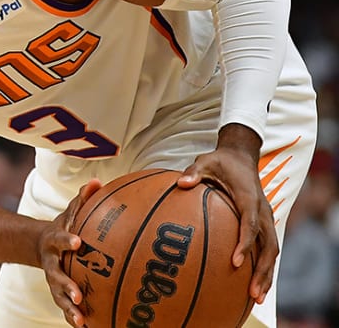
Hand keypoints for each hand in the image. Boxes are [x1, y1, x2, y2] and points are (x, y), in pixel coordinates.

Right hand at [40, 178, 101, 327]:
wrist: (41, 245)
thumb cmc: (64, 227)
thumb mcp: (70, 212)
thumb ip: (82, 199)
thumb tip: (96, 182)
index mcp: (54, 241)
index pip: (60, 239)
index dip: (67, 240)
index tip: (78, 243)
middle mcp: (52, 263)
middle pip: (56, 275)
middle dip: (66, 286)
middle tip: (78, 295)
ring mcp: (53, 279)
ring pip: (58, 296)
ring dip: (68, 308)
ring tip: (80, 319)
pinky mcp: (59, 292)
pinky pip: (65, 307)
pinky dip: (73, 317)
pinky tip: (86, 327)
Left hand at [178, 130, 274, 302]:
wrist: (241, 156)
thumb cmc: (221, 161)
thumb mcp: (205, 161)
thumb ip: (194, 172)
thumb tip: (181, 182)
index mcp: (249, 198)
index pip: (250, 224)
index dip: (244, 243)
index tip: (235, 262)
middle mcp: (262, 211)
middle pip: (269, 246)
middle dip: (262, 270)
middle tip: (251, 292)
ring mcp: (265, 219)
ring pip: (272, 251)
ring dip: (266, 274)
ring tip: (255, 297)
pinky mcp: (263, 224)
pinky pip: (267, 248)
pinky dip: (263, 267)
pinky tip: (252, 285)